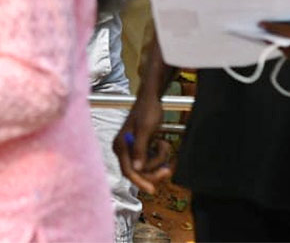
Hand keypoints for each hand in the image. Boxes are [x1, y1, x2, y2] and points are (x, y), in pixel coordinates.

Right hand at [113, 73, 173, 193]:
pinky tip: (162, 143)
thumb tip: (136, 168)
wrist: (151, 99)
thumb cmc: (147, 111)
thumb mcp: (145, 130)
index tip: (153, 190)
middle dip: (154, 170)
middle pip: (138, 172)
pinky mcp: (139, 149)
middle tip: (168, 169)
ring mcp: (131, 150)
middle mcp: (123, 149)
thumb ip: (140, 149)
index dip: (140, 181)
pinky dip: (158, 155)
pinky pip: (149, 160)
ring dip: (159, 159)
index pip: (128, 170)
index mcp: (120, 145)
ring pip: (146, 167)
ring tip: (164, 144)